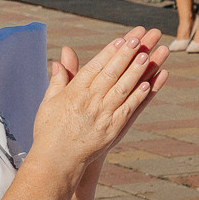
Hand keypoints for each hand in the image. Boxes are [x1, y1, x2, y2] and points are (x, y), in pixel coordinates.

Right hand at [32, 30, 167, 166]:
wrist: (56, 161)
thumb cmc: (50, 131)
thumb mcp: (50, 102)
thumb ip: (59, 79)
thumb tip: (61, 58)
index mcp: (74, 93)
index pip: (95, 67)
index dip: (109, 52)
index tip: (122, 38)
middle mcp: (89, 102)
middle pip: (111, 74)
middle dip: (126, 55)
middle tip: (139, 38)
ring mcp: (103, 116)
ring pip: (122, 89)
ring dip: (136, 71)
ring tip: (148, 54)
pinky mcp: (113, 129)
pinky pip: (128, 110)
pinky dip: (138, 96)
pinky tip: (148, 84)